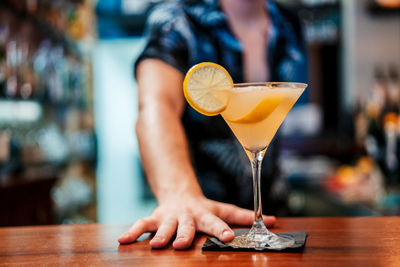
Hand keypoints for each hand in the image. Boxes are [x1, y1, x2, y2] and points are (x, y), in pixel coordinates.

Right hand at [118, 195, 275, 248]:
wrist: (179, 192)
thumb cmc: (205, 207)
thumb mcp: (224, 209)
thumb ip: (245, 217)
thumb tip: (274, 220)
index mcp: (205, 214)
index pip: (216, 222)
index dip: (222, 229)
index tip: (229, 237)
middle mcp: (186, 216)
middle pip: (186, 225)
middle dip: (183, 234)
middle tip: (180, 245)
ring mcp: (168, 216)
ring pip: (162, 225)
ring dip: (158, 234)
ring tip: (155, 245)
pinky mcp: (154, 218)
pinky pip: (141, 224)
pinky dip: (132, 232)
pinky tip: (122, 242)